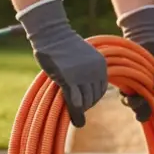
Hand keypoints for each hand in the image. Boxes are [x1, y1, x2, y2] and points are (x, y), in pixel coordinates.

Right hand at [18, 0, 107, 127]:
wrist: (52, 34)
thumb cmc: (64, 45)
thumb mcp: (84, 56)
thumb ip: (89, 71)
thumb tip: (88, 91)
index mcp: (101, 65)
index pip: (101, 90)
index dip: (93, 99)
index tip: (84, 102)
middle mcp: (95, 71)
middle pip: (93, 97)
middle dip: (86, 104)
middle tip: (77, 108)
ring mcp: (82, 76)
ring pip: (85, 101)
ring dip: (80, 109)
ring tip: (74, 111)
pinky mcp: (68, 79)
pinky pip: (74, 101)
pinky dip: (75, 112)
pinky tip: (76, 120)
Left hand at [118, 5, 153, 122]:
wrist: (144, 36)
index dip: (153, 113)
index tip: (148, 112)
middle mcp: (150, 92)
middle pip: (145, 109)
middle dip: (141, 110)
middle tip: (137, 102)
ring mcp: (138, 87)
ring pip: (133, 103)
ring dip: (131, 102)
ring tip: (130, 96)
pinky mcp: (126, 82)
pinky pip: (124, 94)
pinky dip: (124, 94)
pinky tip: (124, 89)